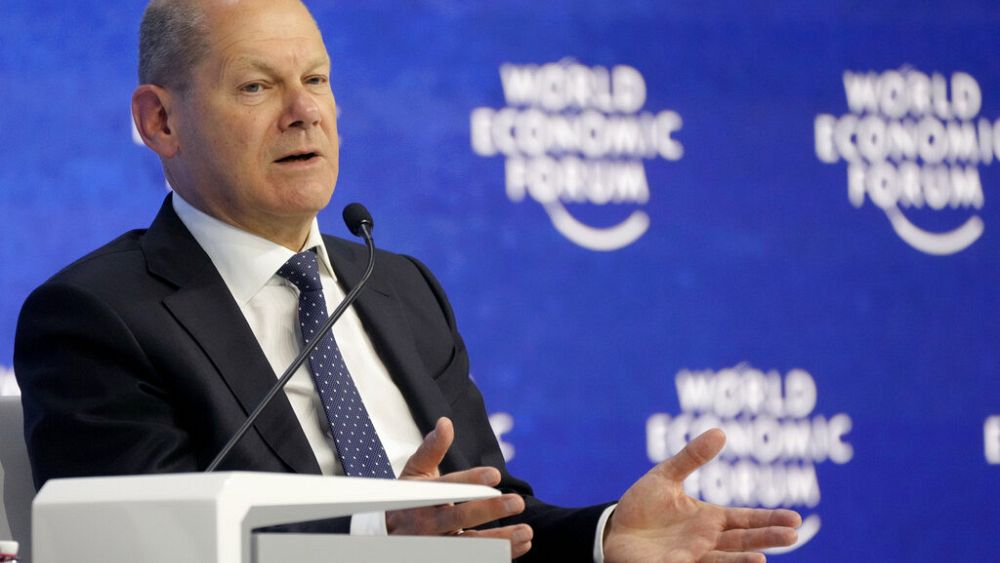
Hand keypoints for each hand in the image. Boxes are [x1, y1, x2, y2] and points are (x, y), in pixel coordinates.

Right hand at [386, 417, 533, 558]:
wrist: (387, 536)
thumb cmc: (407, 500)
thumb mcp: (414, 473)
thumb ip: (432, 449)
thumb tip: (446, 422)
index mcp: (420, 497)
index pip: (445, 488)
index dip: (469, 481)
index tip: (495, 474)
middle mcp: (426, 524)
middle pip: (458, 518)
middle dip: (488, 511)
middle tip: (517, 502)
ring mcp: (434, 545)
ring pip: (468, 545)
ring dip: (500, 541)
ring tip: (527, 532)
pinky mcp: (443, 558)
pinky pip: (473, 559)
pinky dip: (499, 555)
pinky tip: (522, 547)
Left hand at [604, 429, 800, 562]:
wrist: (614, 531)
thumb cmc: (642, 507)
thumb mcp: (666, 476)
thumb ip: (692, 457)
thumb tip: (720, 431)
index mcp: (708, 519)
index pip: (746, 520)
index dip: (769, 519)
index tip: (795, 519)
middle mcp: (705, 540)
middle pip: (743, 540)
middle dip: (767, 538)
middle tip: (793, 535)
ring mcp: (692, 556)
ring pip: (725, 559)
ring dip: (743, 560)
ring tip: (762, 557)